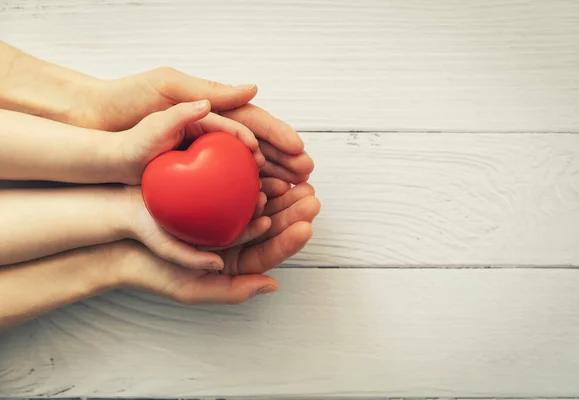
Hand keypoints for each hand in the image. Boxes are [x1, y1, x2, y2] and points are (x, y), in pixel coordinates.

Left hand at [87, 67, 313, 183]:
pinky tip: (261, 207)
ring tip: (293, 193)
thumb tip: (252, 89)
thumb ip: (209, 89)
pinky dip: (244, 196)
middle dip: (284, 162)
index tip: (299, 149)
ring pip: (244, 171)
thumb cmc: (126, 101)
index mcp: (210, 110)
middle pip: (256, 149)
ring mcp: (202, 159)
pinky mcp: (190, 179)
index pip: (253, 122)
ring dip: (271, 181)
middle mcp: (211, 136)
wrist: (92, 130)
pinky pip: (223, 189)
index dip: (278, 135)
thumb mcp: (167, 86)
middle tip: (306, 176)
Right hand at [116, 179, 319, 304]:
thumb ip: (231, 290)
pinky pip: (239, 187)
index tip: (306, 227)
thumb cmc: (152, 267)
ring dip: (281, 194)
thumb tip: (272, 284)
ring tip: (299, 182)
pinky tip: (268, 169)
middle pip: (271, 228)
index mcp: (232, 264)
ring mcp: (222, 217)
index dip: (289, 241)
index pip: (267, 254)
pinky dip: (255, 178)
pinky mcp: (213, 196)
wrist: (122, 235)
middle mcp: (232, 242)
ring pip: (260, 205)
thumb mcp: (190, 287)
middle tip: (312, 198)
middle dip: (293, 213)